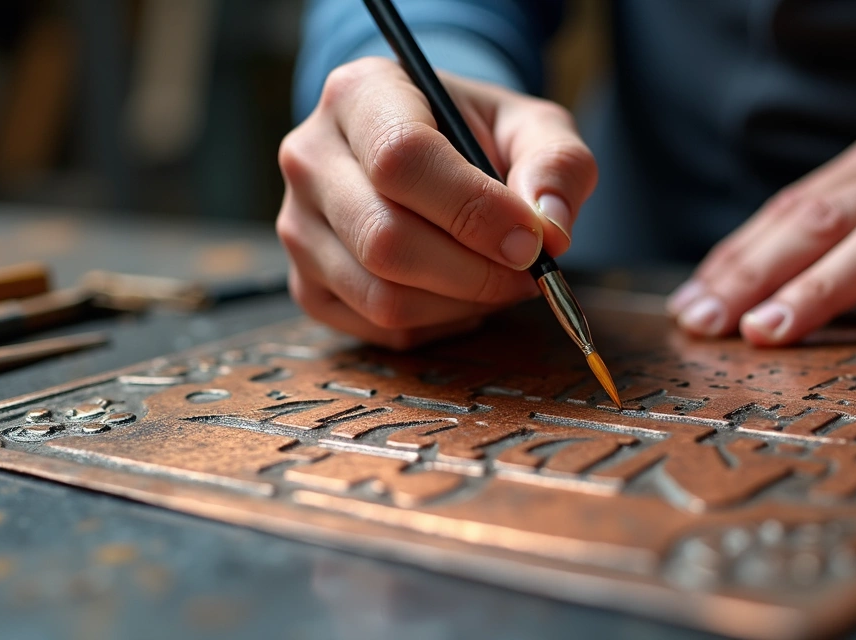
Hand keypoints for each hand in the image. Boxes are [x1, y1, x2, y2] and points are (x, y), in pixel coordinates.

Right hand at [277, 58, 596, 348]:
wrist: (434, 152)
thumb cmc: (481, 135)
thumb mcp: (534, 127)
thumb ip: (557, 166)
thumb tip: (550, 231)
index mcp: (360, 94)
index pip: (401, 159)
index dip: (473, 210)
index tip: (531, 239)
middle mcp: (311, 158)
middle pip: (385, 239)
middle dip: (475, 271)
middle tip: (528, 270)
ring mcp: (298, 225)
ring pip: (381, 296)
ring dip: (462, 303)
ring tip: (500, 279)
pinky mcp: (307, 284)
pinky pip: (379, 329)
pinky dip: (439, 324)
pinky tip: (463, 293)